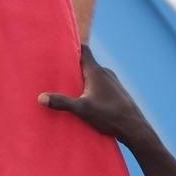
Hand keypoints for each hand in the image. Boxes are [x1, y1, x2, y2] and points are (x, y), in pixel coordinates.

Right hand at [39, 46, 156, 148]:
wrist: (135, 128)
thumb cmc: (109, 115)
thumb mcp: (82, 109)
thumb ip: (62, 102)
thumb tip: (40, 98)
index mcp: (96, 71)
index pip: (84, 50)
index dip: (72, 47)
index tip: (60, 48)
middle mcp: (105, 73)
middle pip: (86, 63)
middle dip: (73, 66)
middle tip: (58, 71)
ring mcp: (113, 82)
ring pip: (94, 75)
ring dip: (82, 79)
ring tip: (69, 87)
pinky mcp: (117, 92)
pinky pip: (100, 84)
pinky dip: (91, 87)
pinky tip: (86, 99)